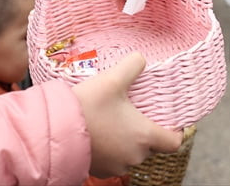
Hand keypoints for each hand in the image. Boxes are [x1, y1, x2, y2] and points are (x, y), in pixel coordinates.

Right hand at [71, 53, 182, 176]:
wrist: (54, 131)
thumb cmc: (86, 107)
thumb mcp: (112, 79)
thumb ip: (132, 65)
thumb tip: (141, 58)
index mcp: (144, 136)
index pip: (174, 141)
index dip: (176, 130)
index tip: (170, 119)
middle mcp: (134, 156)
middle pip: (151, 145)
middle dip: (145, 129)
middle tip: (134, 110)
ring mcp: (116, 166)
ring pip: (130, 152)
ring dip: (126, 139)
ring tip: (113, 119)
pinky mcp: (100, 170)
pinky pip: (113, 159)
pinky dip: (110, 147)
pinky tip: (99, 131)